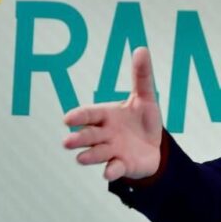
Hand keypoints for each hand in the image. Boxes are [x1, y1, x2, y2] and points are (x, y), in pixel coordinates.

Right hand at [63, 47, 162, 180]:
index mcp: (106, 115)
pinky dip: (111, 171)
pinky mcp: (121, 166)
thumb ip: (141, 76)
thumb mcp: (145, 97)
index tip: (68, 119)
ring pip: (96, 154)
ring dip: (89, 156)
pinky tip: (109, 172)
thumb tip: (141, 49)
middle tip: (68, 142)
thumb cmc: (142, 119)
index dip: (79, 117)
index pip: (89, 115)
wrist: (153, 146)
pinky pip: (114, 169)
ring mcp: (111, 151)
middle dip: (78, 138)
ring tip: (81, 158)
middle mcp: (104, 134)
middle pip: (88, 135)